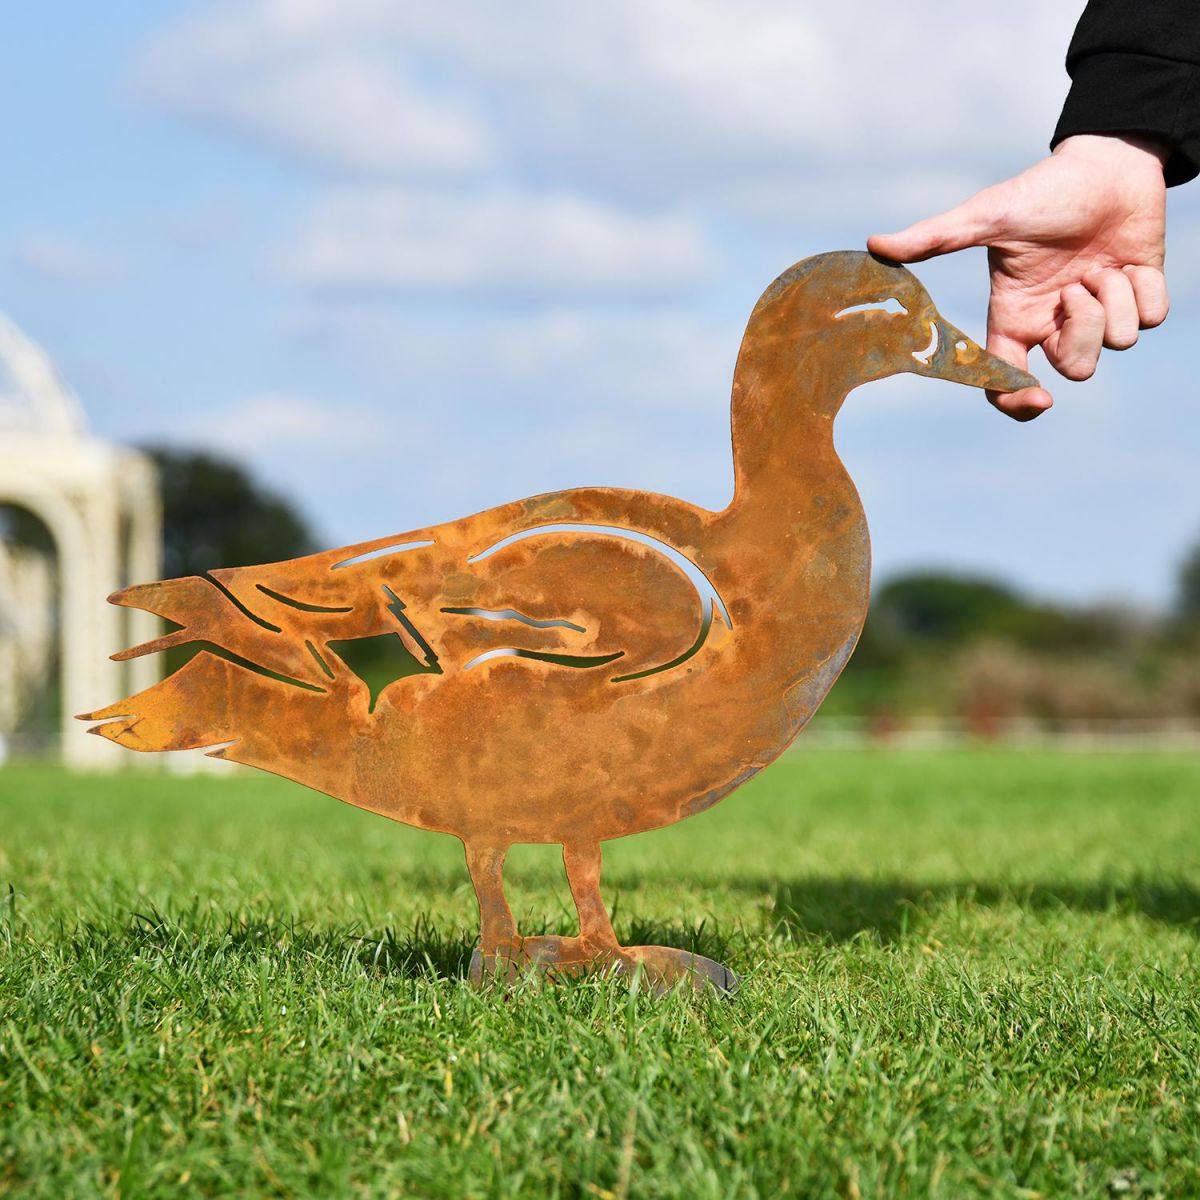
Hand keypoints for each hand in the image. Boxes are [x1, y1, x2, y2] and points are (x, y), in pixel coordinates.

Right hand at [868, 134, 1168, 420]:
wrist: (1107, 161)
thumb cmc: (1042, 190)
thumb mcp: (986, 216)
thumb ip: (933, 238)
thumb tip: (874, 245)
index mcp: (1015, 316)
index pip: (1004, 381)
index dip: (1019, 402)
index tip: (1040, 398)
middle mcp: (1054, 322)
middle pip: (1074, 369)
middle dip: (1082, 332)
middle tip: (1078, 287)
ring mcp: (1098, 312)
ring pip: (1116, 343)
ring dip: (1113, 299)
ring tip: (1102, 264)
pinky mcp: (1140, 296)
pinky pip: (1149, 320)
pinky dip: (1144, 291)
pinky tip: (1130, 263)